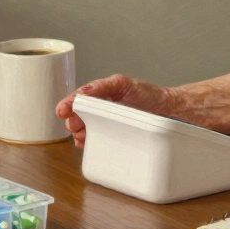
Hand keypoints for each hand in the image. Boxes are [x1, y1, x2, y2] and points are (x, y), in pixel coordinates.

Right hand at [54, 74, 173, 148]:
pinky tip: (90, 144)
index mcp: (100, 95)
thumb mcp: (123, 84)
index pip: (78, 99)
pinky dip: (89, 144)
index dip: (67, 105)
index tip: (61, 111)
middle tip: (76, 126)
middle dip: (72, 122)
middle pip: (76, 117)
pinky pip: (95, 143)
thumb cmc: (148, 94)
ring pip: (83, 132)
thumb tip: (84, 91)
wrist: (167, 110)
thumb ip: (102, 85)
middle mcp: (99, 110)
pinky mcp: (112, 138)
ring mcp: (105, 124)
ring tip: (83, 136)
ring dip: (79, 135)